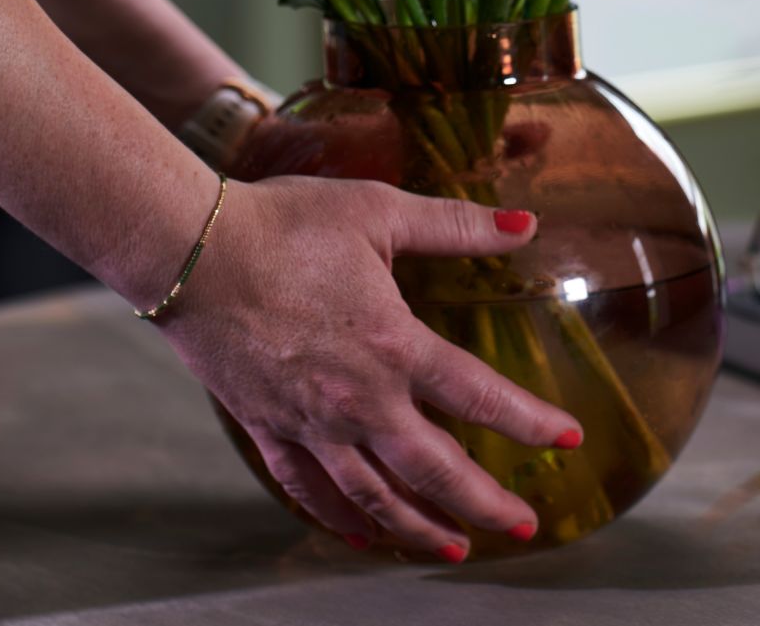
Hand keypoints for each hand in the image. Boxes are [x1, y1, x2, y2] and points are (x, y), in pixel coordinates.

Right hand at [157, 175, 580, 558]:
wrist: (192, 250)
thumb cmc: (284, 223)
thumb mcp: (379, 212)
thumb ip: (456, 225)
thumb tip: (525, 223)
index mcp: (395, 347)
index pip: (481, 397)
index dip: (531, 422)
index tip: (568, 441)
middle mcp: (359, 400)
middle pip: (435, 470)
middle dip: (485, 503)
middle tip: (523, 525)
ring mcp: (310, 422)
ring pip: (374, 495)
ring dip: (419, 526)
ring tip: (454, 547)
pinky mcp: (267, 426)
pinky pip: (308, 487)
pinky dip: (337, 516)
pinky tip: (358, 533)